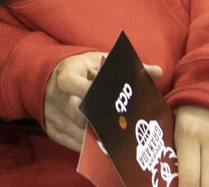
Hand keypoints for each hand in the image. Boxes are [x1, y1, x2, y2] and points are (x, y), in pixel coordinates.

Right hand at [44, 51, 163, 151]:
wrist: (50, 77)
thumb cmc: (81, 69)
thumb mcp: (100, 61)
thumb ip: (127, 67)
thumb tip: (158, 72)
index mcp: (66, 74)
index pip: (70, 83)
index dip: (86, 91)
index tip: (109, 99)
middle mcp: (56, 97)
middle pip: (77, 114)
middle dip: (100, 122)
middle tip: (123, 128)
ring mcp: (52, 116)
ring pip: (76, 132)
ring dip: (97, 138)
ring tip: (120, 141)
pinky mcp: (52, 132)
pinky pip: (72, 144)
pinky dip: (89, 146)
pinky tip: (106, 147)